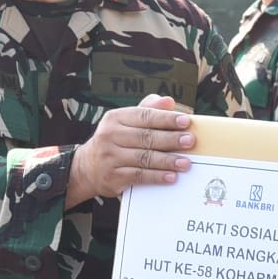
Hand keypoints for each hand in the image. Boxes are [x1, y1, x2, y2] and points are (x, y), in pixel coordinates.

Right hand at [68, 94, 194, 205]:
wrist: (88, 167)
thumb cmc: (115, 140)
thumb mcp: (125, 122)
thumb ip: (147, 110)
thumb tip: (169, 101)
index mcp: (115, 118)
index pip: (144, 116)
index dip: (166, 119)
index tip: (185, 121)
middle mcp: (109, 136)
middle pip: (145, 137)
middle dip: (170, 139)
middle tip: (190, 141)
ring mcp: (110, 157)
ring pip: (144, 158)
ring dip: (167, 161)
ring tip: (186, 163)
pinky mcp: (113, 177)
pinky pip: (139, 176)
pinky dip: (157, 177)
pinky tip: (171, 176)